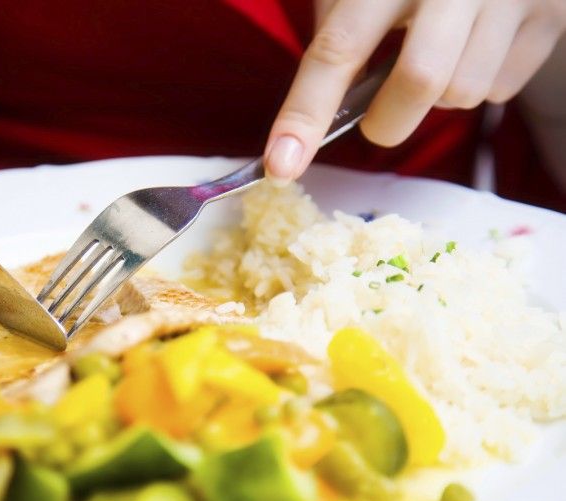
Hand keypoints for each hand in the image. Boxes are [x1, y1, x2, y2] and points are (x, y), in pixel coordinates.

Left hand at [265, 0, 565, 183]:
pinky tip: (475, 48)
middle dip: (388, 121)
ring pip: (464, 93)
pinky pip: (502, 90)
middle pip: (419, 82)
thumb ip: (339, 35)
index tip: (281, 165)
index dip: (305, 113)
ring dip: (437, 99)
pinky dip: (478, 85)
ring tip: (437, 57)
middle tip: (377, 119)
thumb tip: (317, 115)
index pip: (337, 50)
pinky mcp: (550, 14)